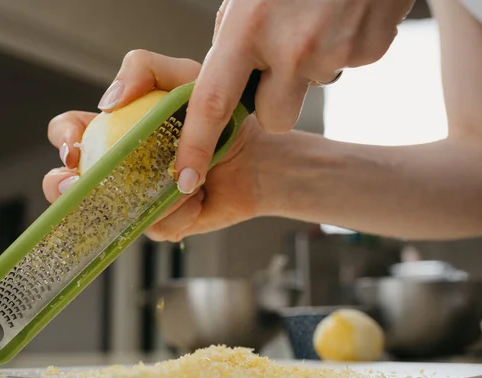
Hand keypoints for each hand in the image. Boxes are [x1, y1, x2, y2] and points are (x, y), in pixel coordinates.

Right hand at [43, 51, 264, 241]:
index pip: (71, 131)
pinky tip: (196, 199)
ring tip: (180, 185)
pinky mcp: (159, 223)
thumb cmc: (223, 117)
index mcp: (117, 128)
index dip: (64, 139)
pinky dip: (177, 212)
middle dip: (66, 187)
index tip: (75, 148)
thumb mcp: (185, 77)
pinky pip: (153, 226)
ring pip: (111, 212)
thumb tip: (107, 102)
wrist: (258, 158)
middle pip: (70, 181)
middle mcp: (120, 165)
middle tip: (89, 183)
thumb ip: (144, 69)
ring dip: (144, 200)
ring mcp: (137, 198)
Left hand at [156, 0, 412, 193]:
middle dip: (272, 104)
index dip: (196, 146)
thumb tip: (229, 82)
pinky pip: (344, 68)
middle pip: (274, 119)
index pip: (213, 104)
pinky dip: (339, 50)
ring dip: (307, 69)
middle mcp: (293, 46)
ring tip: (313, 22)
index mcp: (248, 27)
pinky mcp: (371, 48)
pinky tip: (339, 18)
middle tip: (278, 63)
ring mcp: (336, 49)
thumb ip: (234, 42)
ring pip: (312, 88)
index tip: (186, 178)